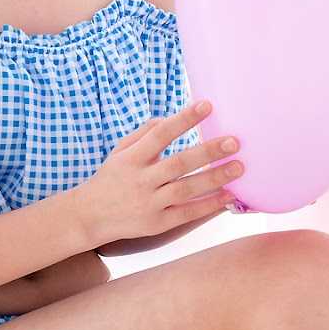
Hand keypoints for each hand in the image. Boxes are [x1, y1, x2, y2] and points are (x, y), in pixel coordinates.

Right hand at [76, 100, 242, 246]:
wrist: (89, 216)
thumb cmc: (110, 178)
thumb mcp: (120, 151)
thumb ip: (143, 132)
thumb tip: (169, 117)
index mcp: (131, 158)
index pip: (160, 134)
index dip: (184, 119)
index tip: (208, 105)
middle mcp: (141, 180)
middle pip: (178, 163)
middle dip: (208, 152)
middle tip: (234, 141)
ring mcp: (149, 203)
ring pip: (186, 189)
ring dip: (214, 178)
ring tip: (239, 167)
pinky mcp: (156, 224)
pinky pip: (187, 213)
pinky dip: (208, 205)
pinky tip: (228, 196)